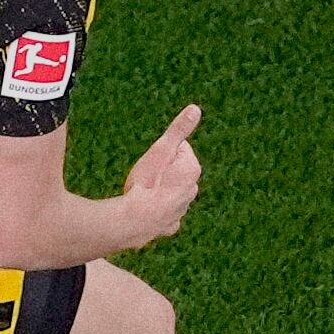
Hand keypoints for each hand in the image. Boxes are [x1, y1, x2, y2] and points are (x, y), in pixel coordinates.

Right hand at [118, 103, 202, 245]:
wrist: (137, 220)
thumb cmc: (147, 182)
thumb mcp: (161, 150)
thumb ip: (179, 130)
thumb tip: (196, 108)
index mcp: (192, 169)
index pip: (177, 148)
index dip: (160, 152)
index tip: (152, 162)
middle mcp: (193, 190)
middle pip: (172, 169)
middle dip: (159, 170)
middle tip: (145, 177)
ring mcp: (182, 209)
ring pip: (167, 190)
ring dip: (157, 188)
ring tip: (143, 193)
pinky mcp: (170, 225)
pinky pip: (163, 212)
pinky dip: (155, 210)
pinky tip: (146, 210)